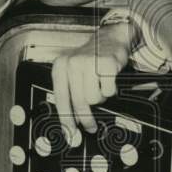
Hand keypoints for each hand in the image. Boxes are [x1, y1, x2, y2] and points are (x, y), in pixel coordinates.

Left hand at [52, 23, 132, 137]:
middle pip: (78, 102)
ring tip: (100, 87)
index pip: (61, 99)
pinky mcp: (106, 63)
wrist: (110, 37)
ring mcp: (89, 62)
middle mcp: (72, 63)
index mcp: (60, 67)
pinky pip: (108, 91)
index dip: (66, 120)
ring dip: (100, 97)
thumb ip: (71, 92)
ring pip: (94, 98)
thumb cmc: (92, 59)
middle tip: (91, 127)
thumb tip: (73, 122)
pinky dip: (110, 89)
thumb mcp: (74, 71)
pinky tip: (108, 80)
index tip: (70, 134)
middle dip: (86, 118)